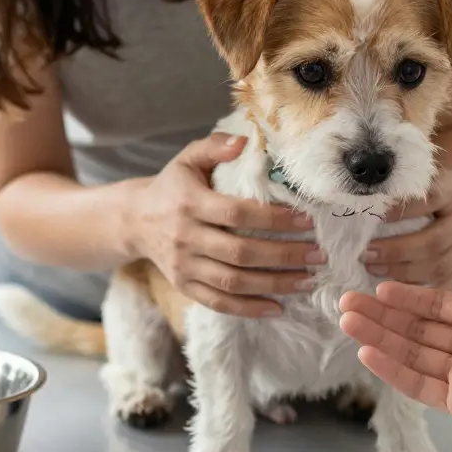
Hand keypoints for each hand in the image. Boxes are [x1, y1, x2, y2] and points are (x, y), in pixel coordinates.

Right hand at [126, 133, 320, 317]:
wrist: (133, 220)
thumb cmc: (172, 186)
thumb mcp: (188, 158)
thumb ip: (215, 146)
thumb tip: (244, 142)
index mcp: (190, 203)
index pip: (237, 214)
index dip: (273, 219)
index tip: (306, 221)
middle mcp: (186, 237)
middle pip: (241, 253)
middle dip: (284, 255)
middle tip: (318, 255)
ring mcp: (184, 266)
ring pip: (234, 282)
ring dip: (274, 284)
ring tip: (307, 280)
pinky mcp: (184, 286)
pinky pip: (219, 303)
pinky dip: (249, 309)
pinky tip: (278, 307)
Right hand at [339, 236, 451, 440]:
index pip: (433, 307)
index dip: (404, 298)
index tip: (375, 287)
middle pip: (415, 330)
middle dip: (380, 317)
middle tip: (345, 304)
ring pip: (411, 355)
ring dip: (378, 339)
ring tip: (347, 323)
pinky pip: (420, 385)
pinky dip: (392, 370)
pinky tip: (368, 352)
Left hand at [364, 170, 451, 287]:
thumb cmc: (429, 191)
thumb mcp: (420, 179)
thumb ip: (398, 186)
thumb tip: (363, 196)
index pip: (429, 200)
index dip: (401, 211)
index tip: (373, 217)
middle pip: (434, 242)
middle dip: (396, 250)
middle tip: (366, 253)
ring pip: (438, 267)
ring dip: (402, 272)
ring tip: (373, 269)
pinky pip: (443, 286)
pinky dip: (418, 290)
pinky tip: (394, 290)